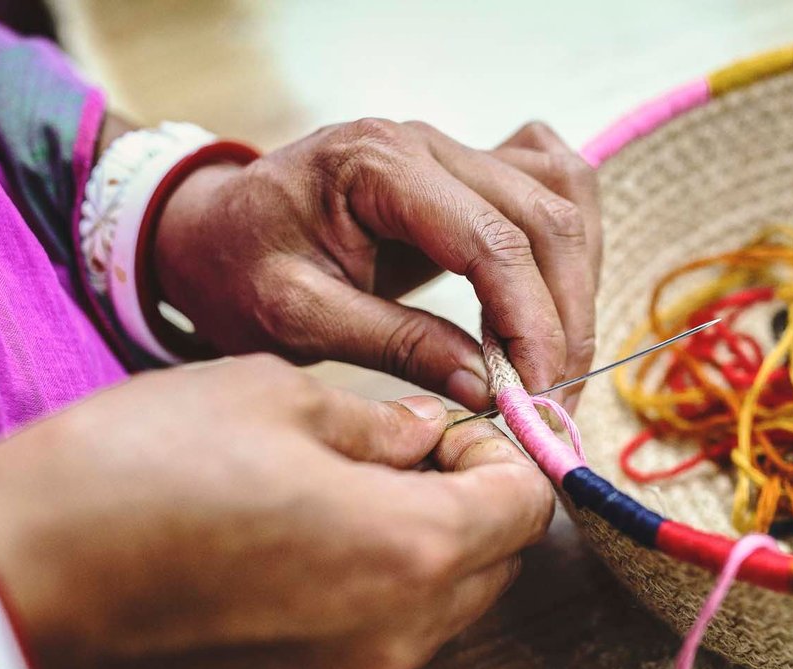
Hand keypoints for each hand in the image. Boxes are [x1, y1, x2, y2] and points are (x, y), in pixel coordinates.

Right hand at [0, 357, 554, 668]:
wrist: (18, 580)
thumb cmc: (139, 470)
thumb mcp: (271, 396)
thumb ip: (378, 422)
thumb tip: (425, 435)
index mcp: (409, 548)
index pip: (526, 507)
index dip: (504, 453)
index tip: (456, 426)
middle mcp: (400, 633)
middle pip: (498, 566)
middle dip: (476, 503)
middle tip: (410, 452)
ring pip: (447, 610)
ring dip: (432, 551)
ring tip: (353, 494)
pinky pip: (387, 643)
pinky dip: (383, 594)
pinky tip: (313, 546)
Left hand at [153, 120, 601, 411]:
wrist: (215, 231)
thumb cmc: (240, 268)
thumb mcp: (299, 318)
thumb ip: (393, 344)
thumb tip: (486, 387)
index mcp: (380, 165)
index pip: (491, 239)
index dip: (530, 321)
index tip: (540, 391)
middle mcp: (430, 146)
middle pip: (545, 221)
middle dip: (564, 319)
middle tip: (557, 399)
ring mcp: (456, 153)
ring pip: (562, 206)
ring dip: (577, 291)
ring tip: (559, 368)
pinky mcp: (469, 175)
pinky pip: (552, 193)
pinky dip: (569, 251)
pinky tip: (556, 305)